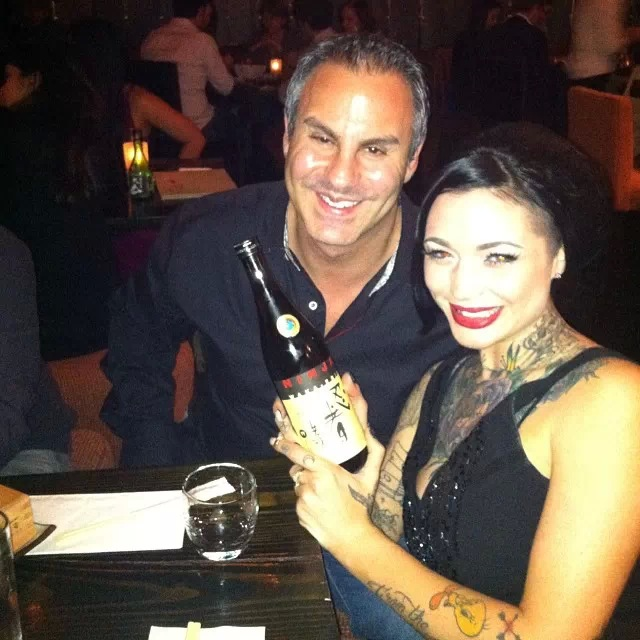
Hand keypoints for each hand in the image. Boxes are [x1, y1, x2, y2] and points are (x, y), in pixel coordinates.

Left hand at [270, 373, 384, 554]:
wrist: (351, 538)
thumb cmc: (360, 506)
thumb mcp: (370, 478)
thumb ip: (373, 451)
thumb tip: (369, 429)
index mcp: (325, 471)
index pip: (298, 453)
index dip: (285, 445)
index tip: (276, 440)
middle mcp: (310, 483)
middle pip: (298, 469)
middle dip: (304, 469)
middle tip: (320, 476)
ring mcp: (302, 499)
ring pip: (298, 485)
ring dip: (306, 485)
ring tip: (324, 495)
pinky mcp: (298, 513)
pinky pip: (299, 500)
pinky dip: (306, 500)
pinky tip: (320, 506)